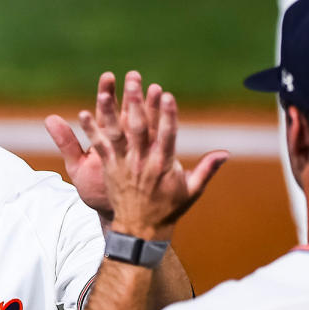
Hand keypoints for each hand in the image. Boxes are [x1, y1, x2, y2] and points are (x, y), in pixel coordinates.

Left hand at [48, 72, 227, 238]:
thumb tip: (225, 153)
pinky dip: (91, 131)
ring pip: (115, 133)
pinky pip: (98, 147)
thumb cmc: (169, 209)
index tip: (166, 94)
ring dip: (109, 111)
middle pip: (138, 127)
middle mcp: (142, 162)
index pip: (167, 135)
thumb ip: (206, 169)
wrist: (140, 231)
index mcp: (164, 164)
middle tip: (134, 79)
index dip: (167, 114)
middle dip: (136, 102)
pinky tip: (82, 113)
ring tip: (104, 91)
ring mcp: (123, 164)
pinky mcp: (109, 168)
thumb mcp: (192, 190)